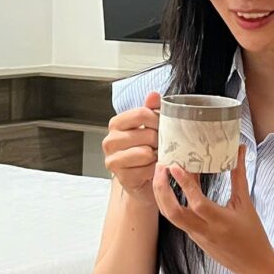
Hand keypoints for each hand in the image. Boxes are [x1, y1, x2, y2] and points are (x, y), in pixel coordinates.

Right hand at [102, 91, 160, 205]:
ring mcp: (113, 160)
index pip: (140, 114)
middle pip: (146, 134)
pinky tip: (153, 169)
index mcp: (116, 124)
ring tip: (158, 156)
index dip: (158, 120)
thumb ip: (151, 109)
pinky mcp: (121, 177)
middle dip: (160, 140)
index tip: (164, 126)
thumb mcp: (150, 126)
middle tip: (163, 145)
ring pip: (145, 153)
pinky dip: (154, 170)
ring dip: (157, 156)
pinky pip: (145, 170)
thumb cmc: (147, 149)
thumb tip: (153, 94)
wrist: (144, 179)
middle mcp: (110, 141)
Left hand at [152, 145, 273, 273]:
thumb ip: (239, 176)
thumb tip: (240, 150)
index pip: (197, 203)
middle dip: (162, 189)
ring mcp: (196, 235)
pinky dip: (170, 201)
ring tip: (161, 174)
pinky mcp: (193, 237)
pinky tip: (172, 188)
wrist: (253, 264)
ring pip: (170, 217)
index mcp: (220, 222)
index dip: (185, 184)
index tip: (175, 167)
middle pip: (173, 212)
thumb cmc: (253, 234)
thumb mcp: (246, 203)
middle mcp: (204, 230)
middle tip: (161, 167)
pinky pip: (177, 218)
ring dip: (162, 195)